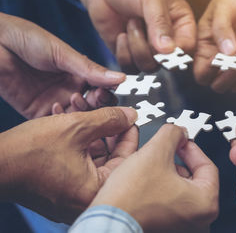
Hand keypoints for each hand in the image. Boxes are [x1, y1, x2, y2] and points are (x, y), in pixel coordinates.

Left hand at [0, 13, 123, 118]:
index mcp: (79, 73)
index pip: (102, 89)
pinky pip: (54, 124)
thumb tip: (120, 77)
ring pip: (76, 118)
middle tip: (94, 99)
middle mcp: (69, 89)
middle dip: (96, 106)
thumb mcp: (62, 52)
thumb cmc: (25, 38)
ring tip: (74, 101)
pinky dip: (59, 122)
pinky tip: (57, 110)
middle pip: (92, 106)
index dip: (107, 93)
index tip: (110, 93)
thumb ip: (90, 69)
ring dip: (79, 114)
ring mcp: (54, 101)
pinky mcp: (36, 111)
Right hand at [0, 107, 136, 222]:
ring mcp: (71, 197)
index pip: (127, 159)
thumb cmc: (26, 154)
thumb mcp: (77, 127)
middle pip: (111, 159)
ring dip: (92, 135)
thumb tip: (129, 116)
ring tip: (88, 114)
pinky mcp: (60, 192)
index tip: (130, 119)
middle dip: (108, 132)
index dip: (129, 133)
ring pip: (94, 160)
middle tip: (110, 115)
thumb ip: (109, 119)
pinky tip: (74, 127)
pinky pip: (79, 166)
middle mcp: (86, 200)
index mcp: (95, 192)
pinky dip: (79, 146)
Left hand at [71, 0, 195, 72]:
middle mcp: (169, 40)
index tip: (163, 48)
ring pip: (148, 67)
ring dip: (135, 46)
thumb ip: (160, 23)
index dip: (176, 52)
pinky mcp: (131, 55)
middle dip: (149, 46)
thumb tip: (168, 50)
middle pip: (167, 62)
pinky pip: (130, 67)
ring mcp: (150, 49)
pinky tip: (121, 35)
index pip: (188, 48)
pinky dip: (123, 53)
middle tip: (139, 21)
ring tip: (130, 23)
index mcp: (182, 23)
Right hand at [91, 125, 218, 232]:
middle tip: (164, 149)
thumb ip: (173, 134)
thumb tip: (178, 131)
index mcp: (205, 203)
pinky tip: (146, 181)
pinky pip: (171, 202)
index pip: (208, 166)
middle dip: (177, 160)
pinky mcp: (167, 228)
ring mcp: (183, 226)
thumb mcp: (155, 152)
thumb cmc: (130, 198)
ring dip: (167, 173)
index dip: (191, 148)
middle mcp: (199, 220)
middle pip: (195, 178)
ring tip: (151, 165)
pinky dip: (161, 188)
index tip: (180, 141)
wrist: (107, 221)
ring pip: (181, 189)